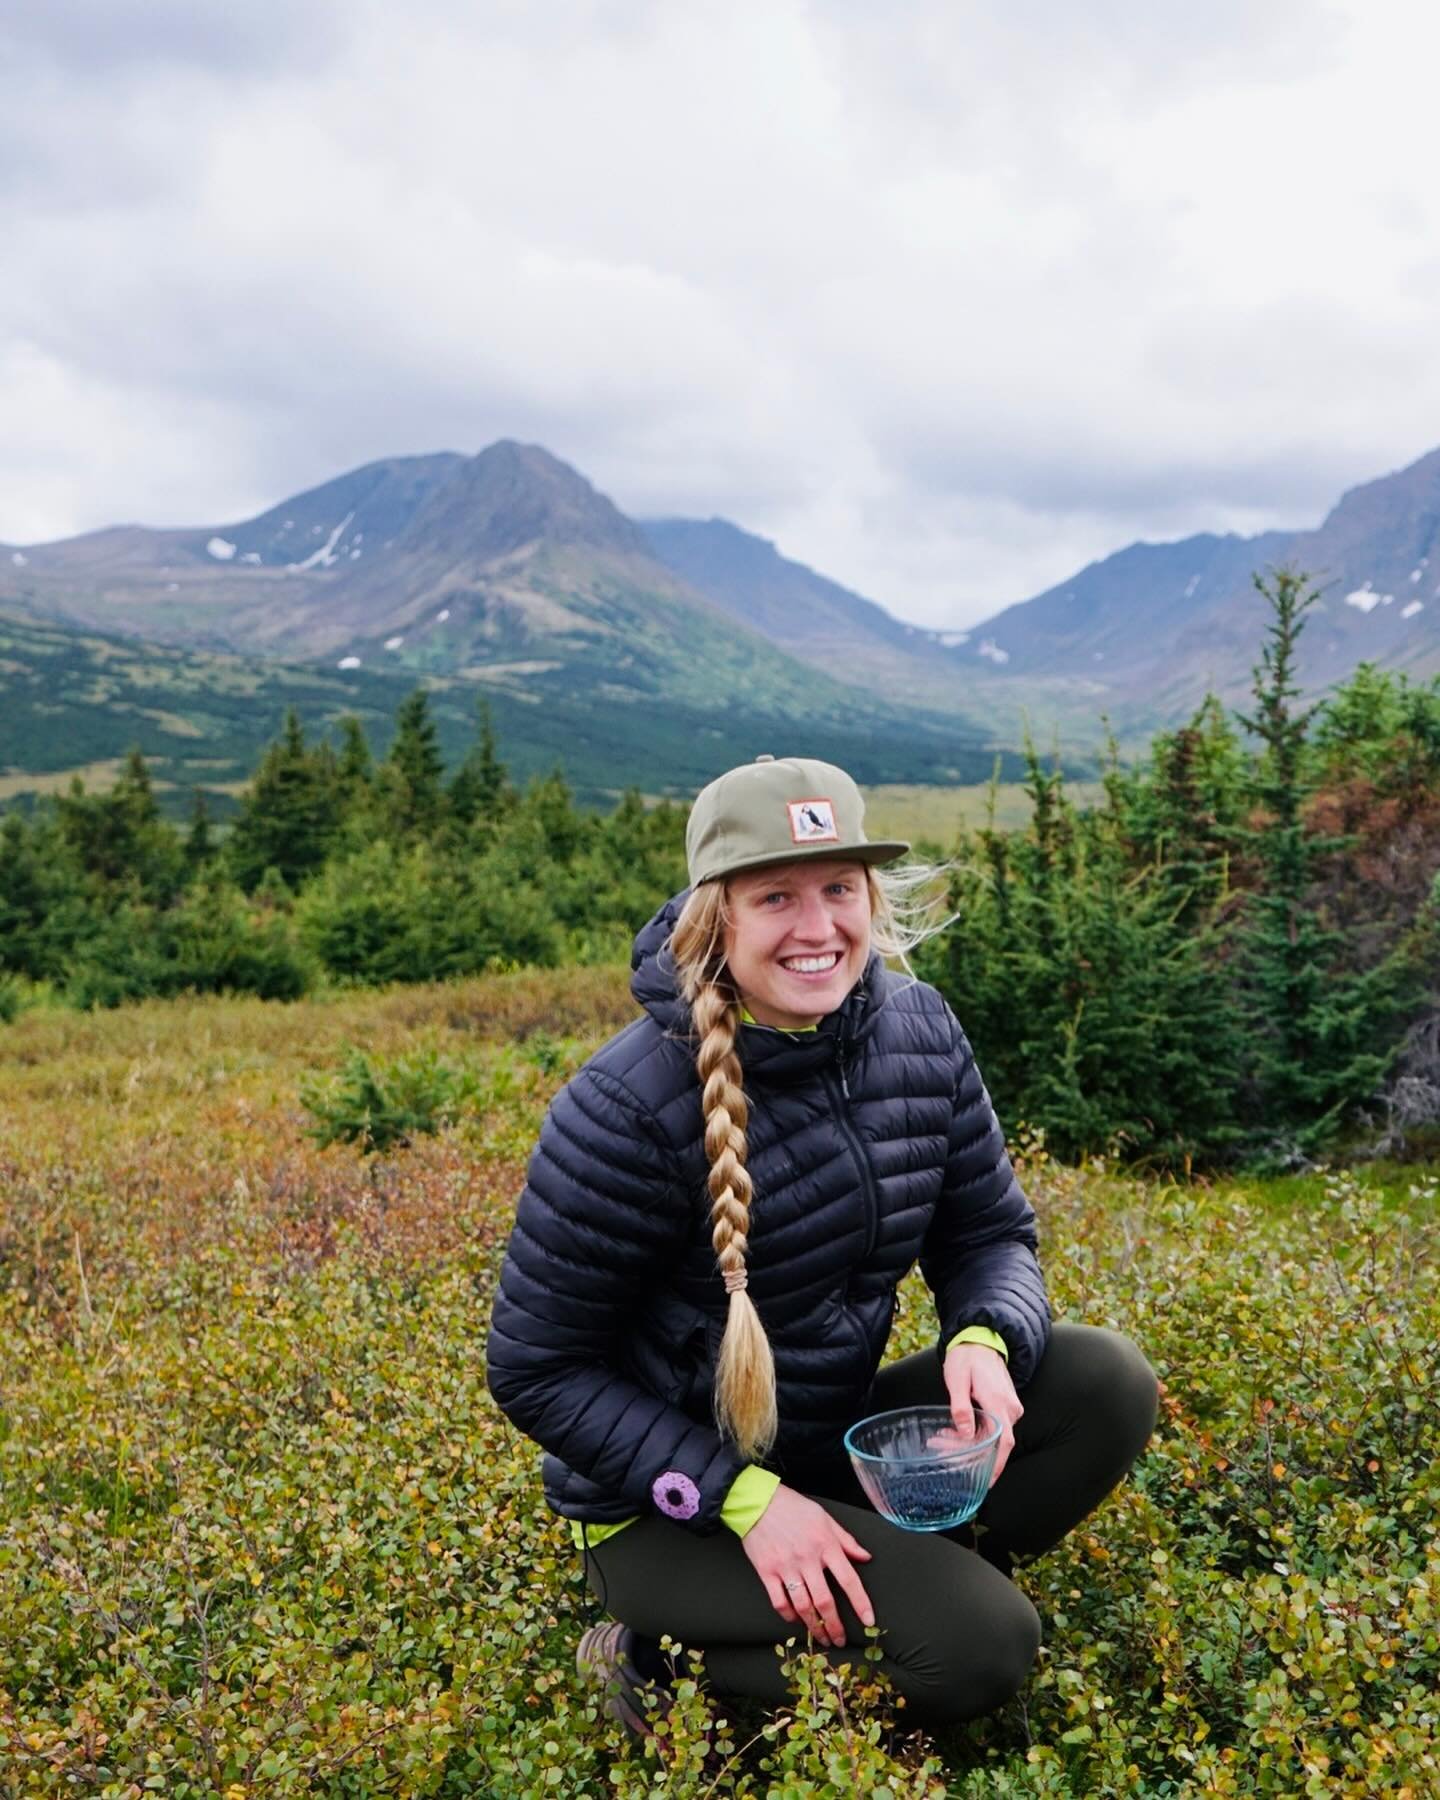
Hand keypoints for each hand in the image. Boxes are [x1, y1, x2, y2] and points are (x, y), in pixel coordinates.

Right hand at [740, 1483, 874, 1647]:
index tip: (868, 1621)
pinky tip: (796, 1621)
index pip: (849, 1579)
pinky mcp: (767, 1572)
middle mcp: (807, 1558)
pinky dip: (789, 1616)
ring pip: (803, 1607)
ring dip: (814, 1627)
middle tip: (840, 1640)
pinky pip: (779, 1602)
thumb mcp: (825, 1518)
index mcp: (826, 1544)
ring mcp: (786, 1567)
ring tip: (822, 1639)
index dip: (861, 1603)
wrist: (758, 1501)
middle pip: (825, 1601)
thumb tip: (866, 1557)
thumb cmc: (794, 1508)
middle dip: (835, 1626)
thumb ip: (846, 1540)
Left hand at [943, 1343, 1023, 1482]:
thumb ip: (961, 1408)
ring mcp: (1009, 1407)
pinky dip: (974, 1432)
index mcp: (999, 1403)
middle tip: (941, 1451)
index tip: (987, 1482)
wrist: (981, 1339)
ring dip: (967, 1442)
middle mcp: (1009, 1408)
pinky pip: (993, 1427)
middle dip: (969, 1452)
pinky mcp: (1004, 1406)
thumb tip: (966, 1433)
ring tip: (941, 1439)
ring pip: (991, 1435)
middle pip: (994, 1442)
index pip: (1004, 1443)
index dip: (997, 1465)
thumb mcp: (956, 1380)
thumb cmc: (966, 1357)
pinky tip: (953, 1431)